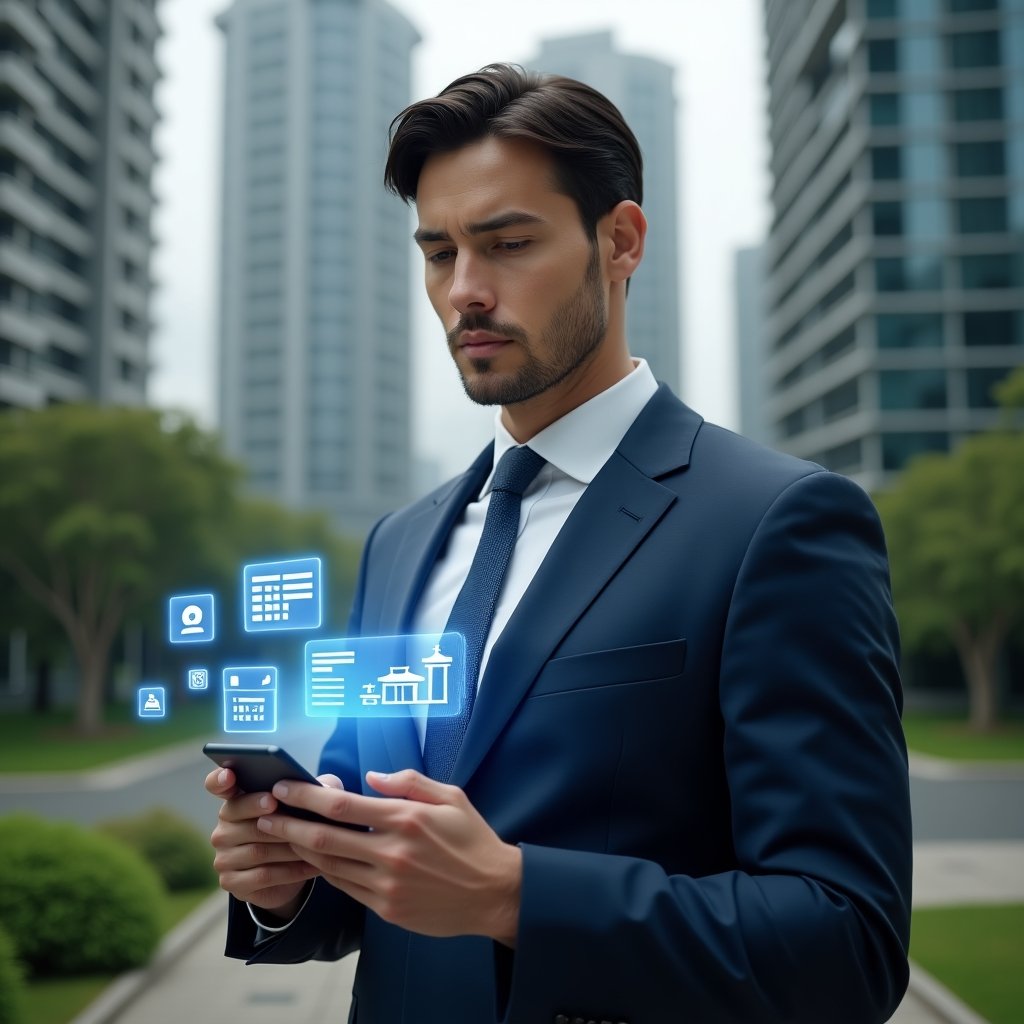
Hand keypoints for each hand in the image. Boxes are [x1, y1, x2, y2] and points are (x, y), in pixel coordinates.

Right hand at [206, 766, 337, 916]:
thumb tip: (326, 787)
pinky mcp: (231, 882)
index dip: (220, 779)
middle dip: (273, 817)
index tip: (230, 776)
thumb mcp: (307, 804)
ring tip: (316, 844)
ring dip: (289, 846)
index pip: (216, 784)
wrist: (291, 872)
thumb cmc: (298, 826)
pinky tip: (312, 866)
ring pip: (257, 849)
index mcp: (236, 800)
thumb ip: (313, 789)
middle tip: (293, 815)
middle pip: (243, 818)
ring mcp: (224, 856)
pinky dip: (291, 870)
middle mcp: (223, 827)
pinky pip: (262, 875)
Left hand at [254, 769, 521, 944]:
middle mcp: (392, 853)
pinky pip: (346, 888)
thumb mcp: (451, 797)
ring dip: (301, 850)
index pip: (342, 806)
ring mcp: (388, 885)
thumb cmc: (473, 840)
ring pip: (330, 866)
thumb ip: (409, 782)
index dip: (307, 796)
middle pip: (324, 838)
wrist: (494, 893)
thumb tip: (370, 776)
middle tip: (264, 815)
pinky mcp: (387, 908)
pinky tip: (316, 860)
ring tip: (281, 836)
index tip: (284, 787)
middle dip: (288, 825)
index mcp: (406, 820)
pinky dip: (326, 872)